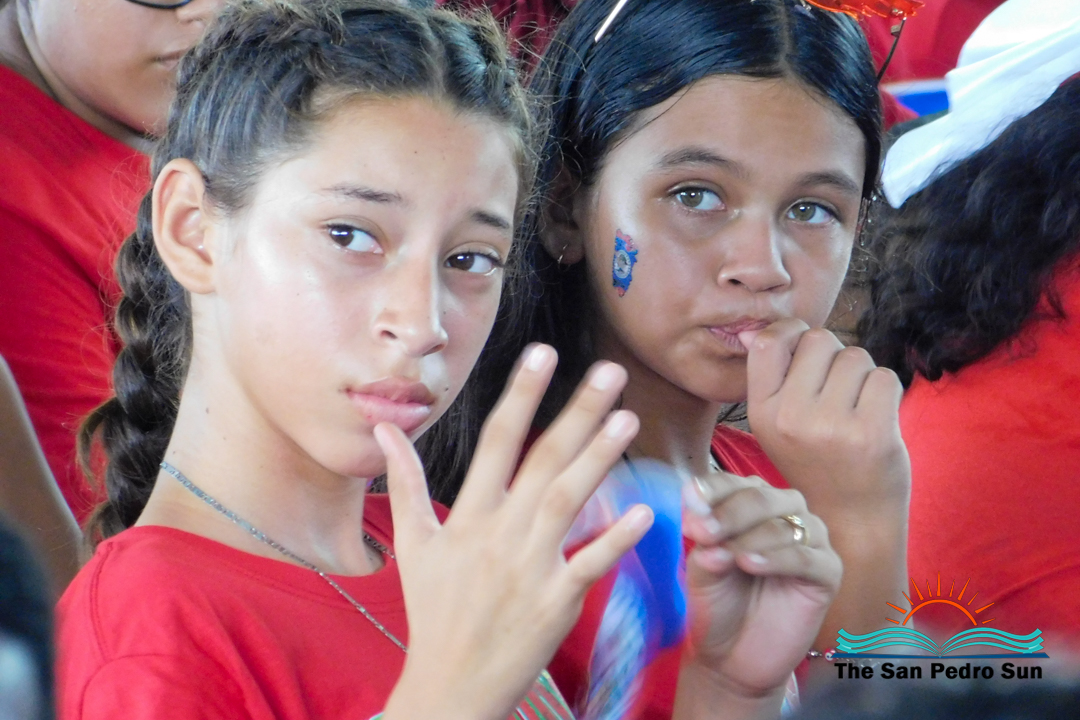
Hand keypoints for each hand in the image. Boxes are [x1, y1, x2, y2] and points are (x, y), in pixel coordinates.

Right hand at [376, 344, 654, 719]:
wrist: (449, 686)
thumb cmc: (433, 611)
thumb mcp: (412, 545)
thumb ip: (404, 483)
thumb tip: (385, 430)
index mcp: (468, 516)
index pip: (498, 441)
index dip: (521, 394)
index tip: (544, 352)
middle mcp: (500, 534)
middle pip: (542, 460)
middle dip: (577, 412)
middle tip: (610, 372)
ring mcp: (529, 568)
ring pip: (568, 501)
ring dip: (599, 458)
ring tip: (627, 420)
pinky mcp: (556, 603)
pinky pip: (590, 565)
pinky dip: (614, 538)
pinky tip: (644, 510)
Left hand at [676, 472, 840, 706]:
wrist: (732, 658)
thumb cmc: (717, 604)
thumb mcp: (701, 568)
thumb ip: (702, 539)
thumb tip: (697, 510)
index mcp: (750, 503)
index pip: (732, 483)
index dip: (710, 491)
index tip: (689, 504)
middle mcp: (784, 513)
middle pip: (761, 496)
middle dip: (729, 513)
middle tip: (702, 532)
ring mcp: (810, 540)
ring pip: (783, 525)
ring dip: (749, 538)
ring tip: (723, 558)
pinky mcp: (828, 572)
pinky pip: (806, 557)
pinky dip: (776, 558)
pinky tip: (750, 564)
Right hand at [739, 319, 909, 517]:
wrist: (851, 522)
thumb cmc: (816, 464)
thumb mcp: (775, 426)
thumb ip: (771, 379)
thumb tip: (757, 329)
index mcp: (762, 412)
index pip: (770, 342)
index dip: (792, 332)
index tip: (805, 351)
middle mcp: (790, 418)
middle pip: (819, 340)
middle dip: (834, 356)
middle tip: (837, 390)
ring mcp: (830, 426)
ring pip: (855, 356)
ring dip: (862, 375)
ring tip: (856, 408)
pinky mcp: (871, 433)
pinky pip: (883, 377)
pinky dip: (886, 391)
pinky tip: (877, 418)